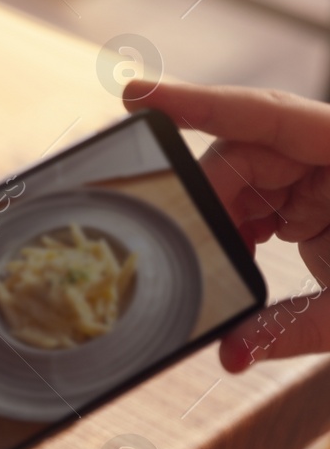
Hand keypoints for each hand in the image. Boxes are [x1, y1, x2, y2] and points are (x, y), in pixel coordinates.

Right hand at [125, 79, 329, 369]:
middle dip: (209, 196)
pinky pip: (260, 201)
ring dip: (223, 220)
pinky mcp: (318, 200)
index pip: (267, 114)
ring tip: (220, 261)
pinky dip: (240, 231)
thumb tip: (230, 354)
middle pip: (246, 151)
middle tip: (187, 244)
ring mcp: (326, 172)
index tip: (138, 94)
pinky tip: (239, 257)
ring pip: (244, 177)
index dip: (198, 102)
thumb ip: (294, 329)